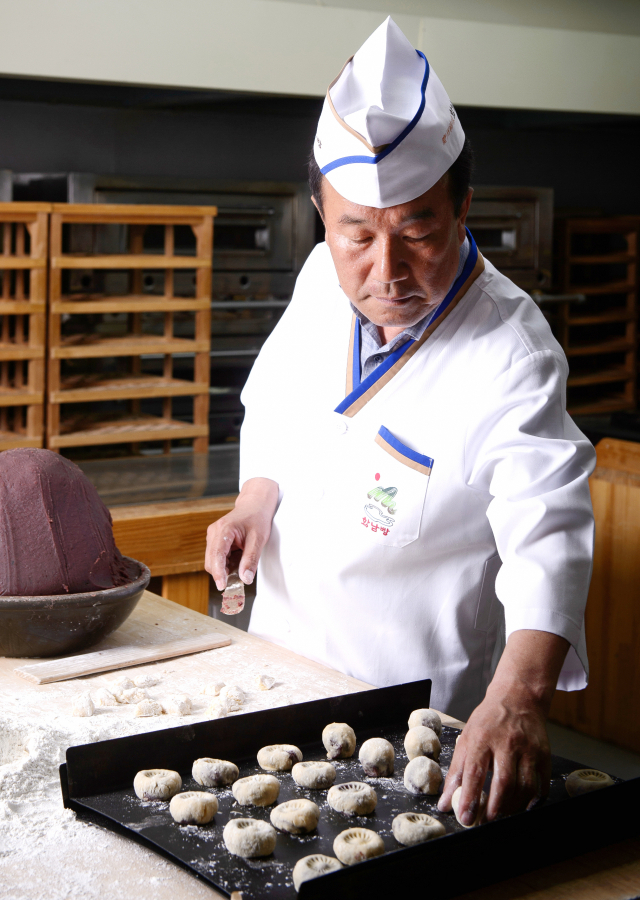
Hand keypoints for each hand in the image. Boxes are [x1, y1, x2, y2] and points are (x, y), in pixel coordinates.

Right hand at [205, 477, 278, 590]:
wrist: (255, 505)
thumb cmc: (257, 519)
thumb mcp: (258, 540)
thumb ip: (250, 560)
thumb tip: (245, 579)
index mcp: (224, 530)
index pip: (216, 555)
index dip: (218, 573)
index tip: (222, 586)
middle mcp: (214, 532)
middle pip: (211, 561)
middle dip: (222, 573)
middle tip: (239, 579)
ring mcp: (213, 536)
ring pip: (213, 561)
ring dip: (225, 568)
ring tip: (242, 562)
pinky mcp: (215, 540)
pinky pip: (217, 558)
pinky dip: (227, 563)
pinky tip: (238, 558)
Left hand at [438, 630, 569, 823]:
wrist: (517, 698)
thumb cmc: (488, 721)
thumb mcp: (466, 739)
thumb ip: (456, 772)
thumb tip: (444, 802)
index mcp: (481, 738)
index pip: (474, 772)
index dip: (470, 798)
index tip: (466, 818)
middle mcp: (506, 743)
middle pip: (503, 782)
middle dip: (495, 808)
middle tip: (487, 821)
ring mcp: (527, 748)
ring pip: (524, 786)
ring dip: (513, 807)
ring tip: (503, 814)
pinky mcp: (544, 753)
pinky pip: (541, 784)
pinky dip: (533, 800)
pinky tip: (523, 804)